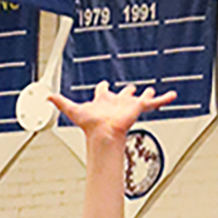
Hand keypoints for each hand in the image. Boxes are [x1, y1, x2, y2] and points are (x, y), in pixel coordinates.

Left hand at [49, 78, 175, 141]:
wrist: (104, 133)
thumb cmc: (90, 125)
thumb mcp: (72, 109)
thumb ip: (60, 102)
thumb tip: (46, 97)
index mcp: (104, 101)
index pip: (103, 92)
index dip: (103, 88)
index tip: (104, 83)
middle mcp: (117, 103)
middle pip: (123, 94)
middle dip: (126, 91)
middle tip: (130, 88)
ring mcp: (129, 106)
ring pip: (140, 98)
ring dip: (146, 95)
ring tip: (152, 91)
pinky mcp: (139, 107)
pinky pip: (155, 103)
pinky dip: (164, 99)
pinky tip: (171, 95)